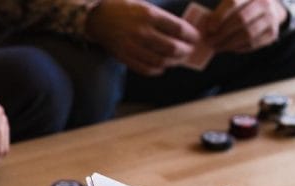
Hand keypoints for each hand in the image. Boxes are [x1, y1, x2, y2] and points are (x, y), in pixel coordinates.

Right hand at [86, 0, 200, 75]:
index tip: (196, 38)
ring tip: (177, 60)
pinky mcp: (124, 57)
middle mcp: (141, 31)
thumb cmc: (125, 9)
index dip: (191, 36)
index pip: (178, 29)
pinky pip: (145, 69)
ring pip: (160, 61)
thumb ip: (163, 19)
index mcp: (149, 15)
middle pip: (172, 48)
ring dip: (173, 62)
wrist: (98, 17)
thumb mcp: (146, 7)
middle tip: (190, 51)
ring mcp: (132, 46)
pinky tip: (161, 67)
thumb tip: (183, 33)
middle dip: (185, 51)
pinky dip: (156, 70)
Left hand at [205, 0, 287, 52]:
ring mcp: (271, 18)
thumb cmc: (243, 4)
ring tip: (217, 47)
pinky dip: (238, 48)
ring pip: (247, 34)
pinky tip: (229, 48)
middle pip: (240, 20)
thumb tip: (203, 27)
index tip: (209, 29)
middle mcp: (264, 3)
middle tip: (209, 42)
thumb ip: (220, 9)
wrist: (271, 8)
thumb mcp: (233, 1)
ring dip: (229, 44)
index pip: (233, 3)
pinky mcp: (272, 33)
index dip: (220, 17)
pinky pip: (253, 44)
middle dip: (222, 33)